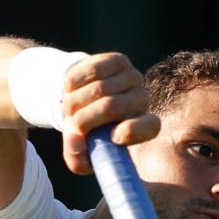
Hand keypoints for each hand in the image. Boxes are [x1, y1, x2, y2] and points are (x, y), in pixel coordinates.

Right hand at [54, 51, 159, 175]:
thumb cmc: (84, 130)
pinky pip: (92, 70)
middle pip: (111, 107)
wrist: (80, 96)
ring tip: (69, 107)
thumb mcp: (80, 150)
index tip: (113, 137)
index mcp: (143, 127)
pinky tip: (70, 89)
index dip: (131, 131)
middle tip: (71, 123)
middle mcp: (143, 100)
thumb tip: (76, 146)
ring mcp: (132, 77)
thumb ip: (76, 158)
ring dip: (74, 101)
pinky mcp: (118, 61)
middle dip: (83, 118)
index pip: (148, 127)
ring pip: (98, 89)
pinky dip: (74, 82)